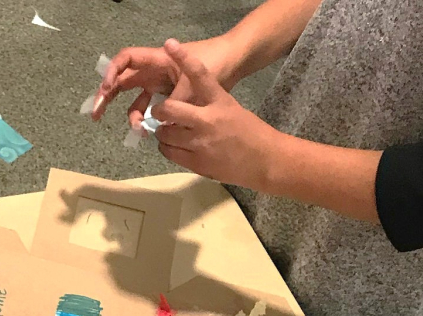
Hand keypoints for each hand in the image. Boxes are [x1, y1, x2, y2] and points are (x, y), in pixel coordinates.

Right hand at [92, 35, 237, 124]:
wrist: (235, 61)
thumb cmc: (215, 62)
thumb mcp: (194, 84)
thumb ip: (175, 103)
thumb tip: (160, 124)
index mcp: (157, 60)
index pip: (126, 60)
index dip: (111, 73)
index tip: (105, 90)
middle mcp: (154, 71)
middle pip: (122, 82)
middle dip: (107, 97)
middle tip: (95, 115)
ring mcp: (159, 84)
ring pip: (135, 100)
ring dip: (130, 116)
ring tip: (136, 131)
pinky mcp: (167, 97)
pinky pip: (149, 109)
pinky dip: (145, 120)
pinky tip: (146, 132)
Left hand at [152, 40, 283, 189]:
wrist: (263, 160)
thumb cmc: (248, 131)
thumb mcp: (230, 109)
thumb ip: (208, 105)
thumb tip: (184, 108)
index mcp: (220, 102)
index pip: (200, 75)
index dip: (183, 59)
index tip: (170, 45)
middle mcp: (207, 121)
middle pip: (171, 110)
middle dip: (160, 110)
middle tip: (159, 112)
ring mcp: (200, 144)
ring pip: (165, 134)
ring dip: (162, 132)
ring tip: (168, 131)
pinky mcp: (196, 163)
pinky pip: (169, 153)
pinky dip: (167, 148)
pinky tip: (173, 146)